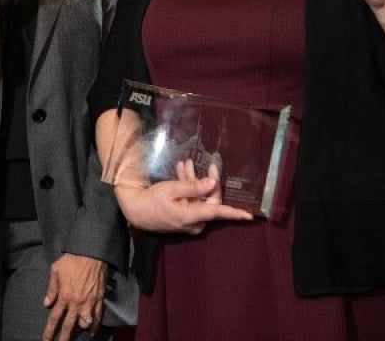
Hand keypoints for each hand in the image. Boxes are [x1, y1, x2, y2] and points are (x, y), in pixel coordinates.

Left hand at [42, 254, 106, 339]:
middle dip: (63, 338)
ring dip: (80, 328)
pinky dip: (95, 325)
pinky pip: (98, 317)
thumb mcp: (55, 270)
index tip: (46, 340)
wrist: (91, 253)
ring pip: (84, 323)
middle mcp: (76, 303)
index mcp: (64, 296)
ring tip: (78, 332)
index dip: (49, 331)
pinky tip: (92, 331)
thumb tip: (46, 303)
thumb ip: (51, 288)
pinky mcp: (99, 300)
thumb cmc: (71, 260)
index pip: (54, 317)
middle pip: (68, 325)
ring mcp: (89, 303)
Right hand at [114, 173, 252, 234]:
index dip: (234, 213)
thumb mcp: (172, 190)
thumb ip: (194, 187)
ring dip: (193, 182)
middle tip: (198, 163)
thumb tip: (213, 183)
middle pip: (209, 200)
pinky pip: (192, 203)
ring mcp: (189, 222)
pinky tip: (180, 172)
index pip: (218, 212)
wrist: (135, 212)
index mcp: (192, 216)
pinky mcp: (184, 219)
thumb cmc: (152, 201)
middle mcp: (194, 222)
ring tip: (184, 165)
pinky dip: (188, 189)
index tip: (249, 216)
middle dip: (204, 181)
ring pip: (199, 199)